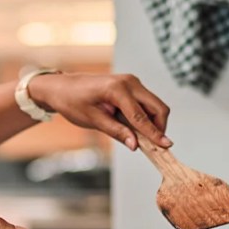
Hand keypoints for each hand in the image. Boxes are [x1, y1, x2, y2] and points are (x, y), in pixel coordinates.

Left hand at [28, 72, 171, 150]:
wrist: (62, 87)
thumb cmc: (72, 102)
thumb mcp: (92, 120)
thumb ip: (116, 132)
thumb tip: (135, 145)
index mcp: (118, 89)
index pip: (141, 116)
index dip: (155, 133)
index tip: (166, 146)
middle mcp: (129, 82)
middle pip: (157, 107)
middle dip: (159, 127)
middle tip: (154, 146)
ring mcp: (132, 82)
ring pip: (154, 105)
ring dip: (152, 122)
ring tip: (139, 137)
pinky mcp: (131, 85)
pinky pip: (146, 102)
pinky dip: (146, 116)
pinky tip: (134, 127)